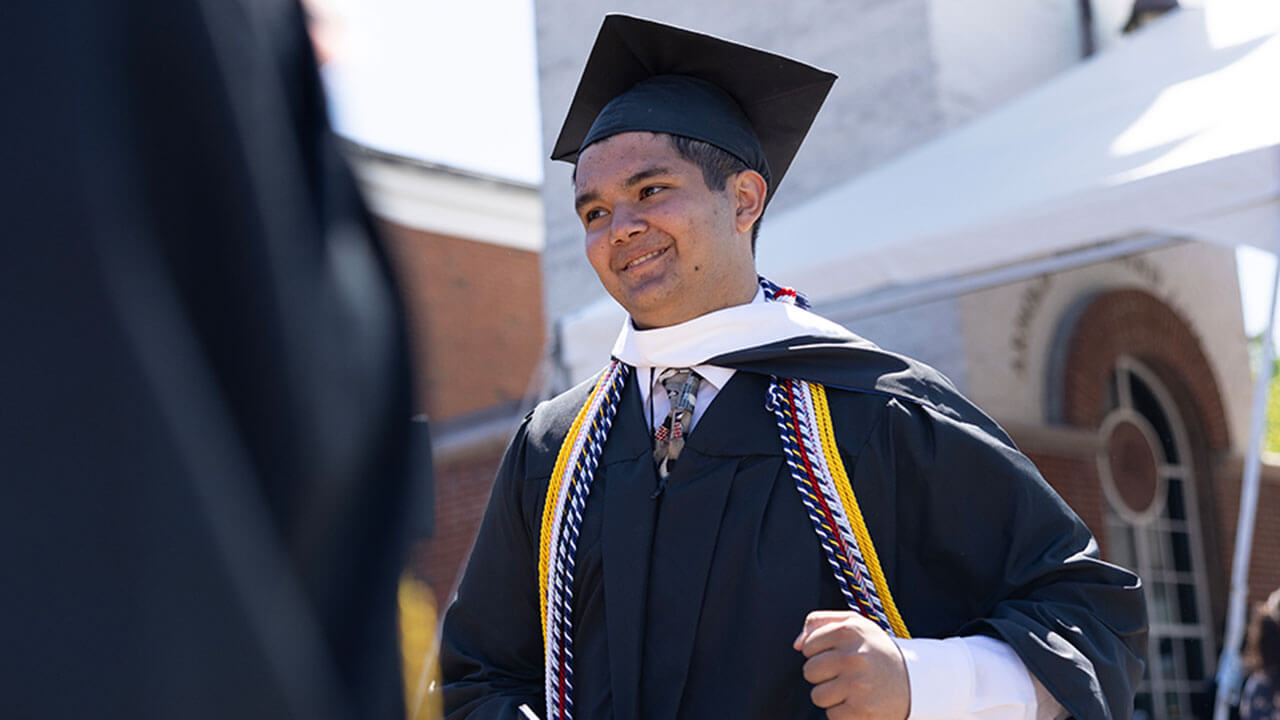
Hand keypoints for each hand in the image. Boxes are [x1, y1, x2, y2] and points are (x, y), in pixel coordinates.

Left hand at [793, 610, 910, 719]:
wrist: (914, 682)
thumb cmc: (875, 651)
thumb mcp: (854, 624)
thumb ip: (819, 623)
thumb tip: (797, 644)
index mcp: (849, 632)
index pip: (808, 646)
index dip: (820, 653)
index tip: (839, 654)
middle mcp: (853, 657)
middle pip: (809, 671)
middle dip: (823, 675)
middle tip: (845, 673)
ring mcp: (857, 685)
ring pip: (818, 695)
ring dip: (832, 696)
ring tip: (853, 688)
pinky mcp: (861, 711)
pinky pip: (831, 715)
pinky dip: (843, 713)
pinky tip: (860, 702)